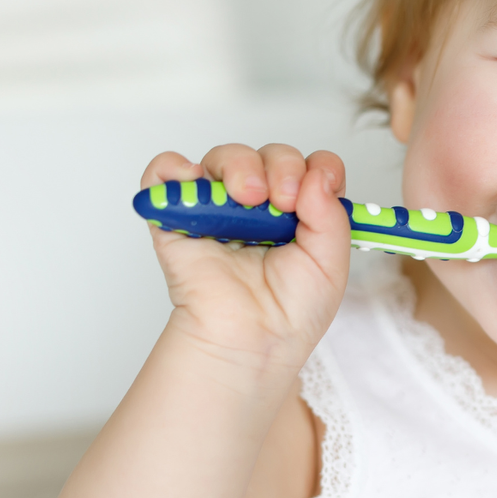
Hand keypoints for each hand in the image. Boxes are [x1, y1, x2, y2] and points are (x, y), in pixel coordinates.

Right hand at [141, 144, 352, 371]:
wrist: (252, 341)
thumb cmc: (290, 313)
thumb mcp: (331, 264)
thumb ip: (332, 216)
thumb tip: (318, 173)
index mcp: (299, 213)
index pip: (310, 166)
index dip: (316, 168)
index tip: (316, 188)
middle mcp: (260, 206)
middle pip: (271, 156)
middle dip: (282, 166)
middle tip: (283, 199)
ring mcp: (219, 209)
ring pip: (224, 157)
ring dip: (240, 164)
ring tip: (248, 197)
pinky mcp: (179, 218)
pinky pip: (164, 174)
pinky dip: (172, 166)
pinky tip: (194, 179)